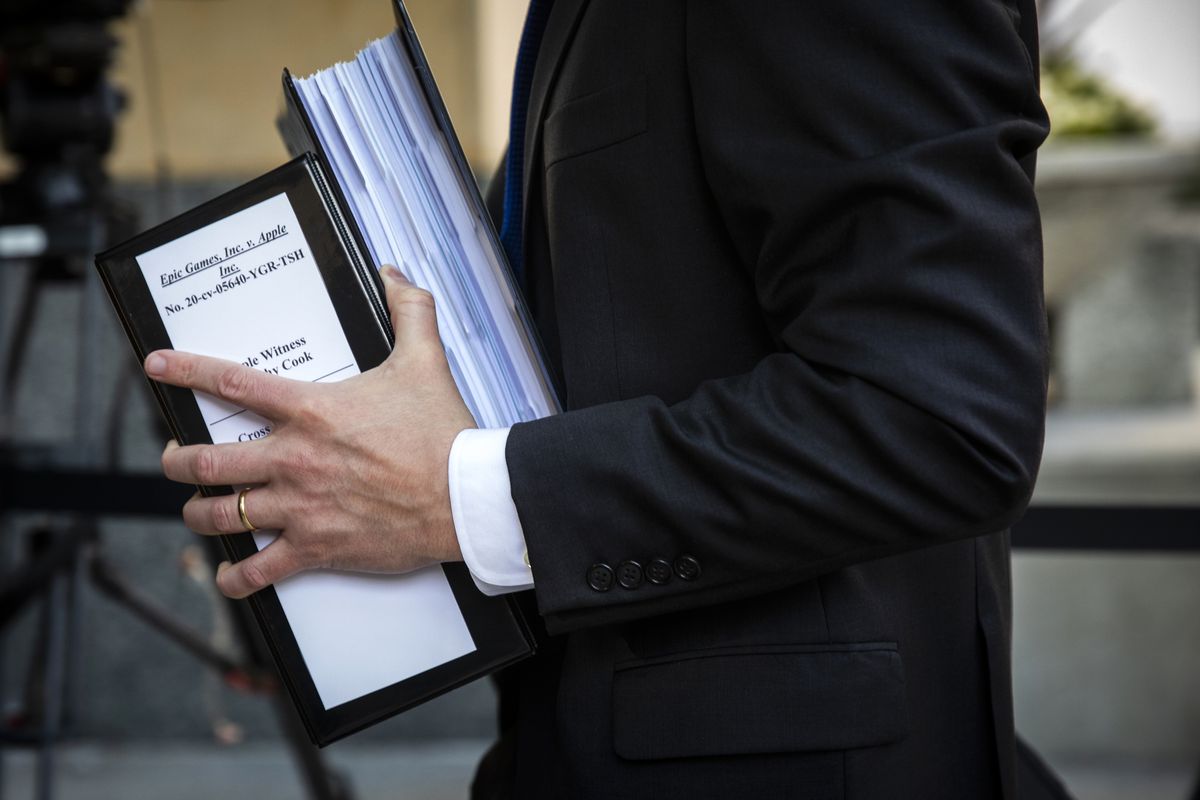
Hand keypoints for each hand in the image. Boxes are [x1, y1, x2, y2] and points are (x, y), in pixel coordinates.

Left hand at [146, 266, 474, 598]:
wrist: (463, 497)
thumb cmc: (442, 435)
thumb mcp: (425, 362)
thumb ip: (409, 312)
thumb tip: (394, 276)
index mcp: (312, 411)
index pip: (232, 383)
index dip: (185, 370)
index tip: (157, 366)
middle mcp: (295, 458)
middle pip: (206, 460)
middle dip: (177, 459)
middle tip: (175, 457)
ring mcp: (301, 506)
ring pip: (220, 515)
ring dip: (199, 512)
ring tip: (197, 509)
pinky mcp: (316, 546)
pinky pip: (259, 569)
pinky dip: (236, 576)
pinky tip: (230, 574)